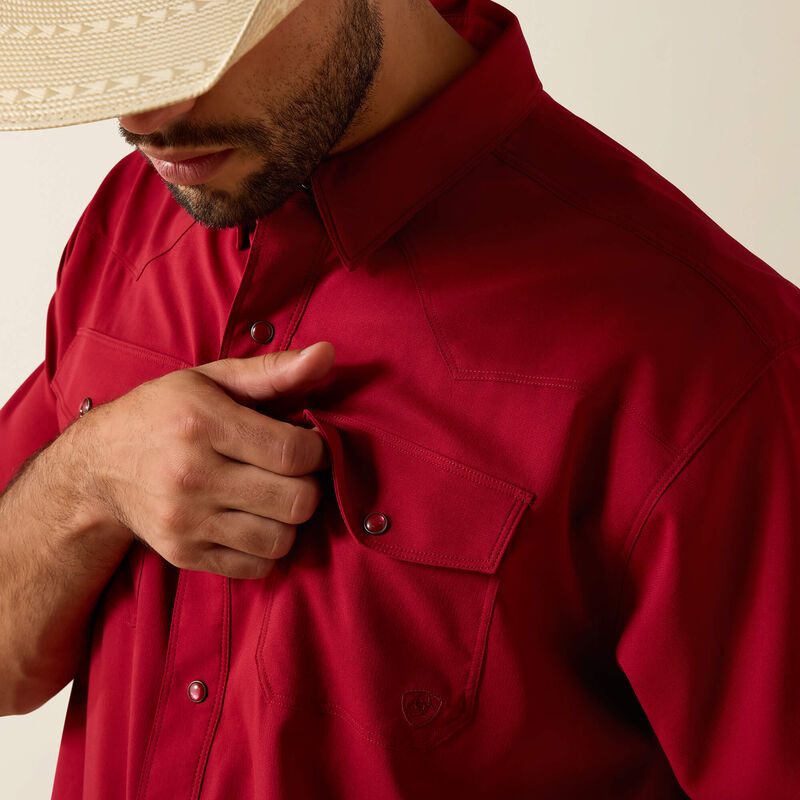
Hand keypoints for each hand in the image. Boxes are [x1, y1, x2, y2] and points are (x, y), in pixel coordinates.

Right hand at [75, 342, 334, 578]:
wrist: (97, 467)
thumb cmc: (163, 414)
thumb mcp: (212, 380)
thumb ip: (275, 370)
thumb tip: (327, 353)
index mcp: (202, 424)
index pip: (293, 452)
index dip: (318, 450)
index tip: (309, 444)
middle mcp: (192, 476)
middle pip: (295, 500)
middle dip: (308, 485)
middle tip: (293, 472)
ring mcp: (186, 521)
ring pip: (281, 539)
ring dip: (290, 519)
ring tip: (274, 495)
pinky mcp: (184, 554)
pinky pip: (257, 566)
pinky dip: (268, 547)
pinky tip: (256, 521)